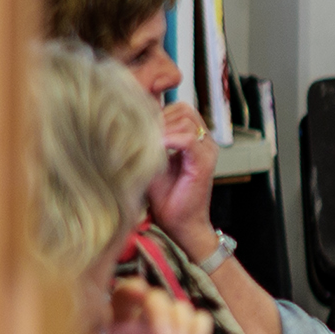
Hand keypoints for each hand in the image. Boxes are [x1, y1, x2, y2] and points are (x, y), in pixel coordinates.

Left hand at [91, 280, 211, 333]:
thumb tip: (81, 311)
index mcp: (123, 325)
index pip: (126, 293)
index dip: (133, 289)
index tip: (137, 297)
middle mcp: (148, 324)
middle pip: (158, 296)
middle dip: (162, 311)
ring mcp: (174, 331)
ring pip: (182, 306)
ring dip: (181, 324)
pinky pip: (202, 320)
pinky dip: (198, 330)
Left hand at [148, 100, 219, 249]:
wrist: (180, 225)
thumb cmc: (165, 198)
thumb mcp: (151, 161)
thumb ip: (147, 140)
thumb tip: (127, 121)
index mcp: (195, 139)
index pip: (180, 108)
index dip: (159, 111)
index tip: (140, 126)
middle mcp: (205, 142)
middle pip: (184, 109)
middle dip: (160, 118)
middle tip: (144, 136)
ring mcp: (207, 151)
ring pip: (186, 120)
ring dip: (163, 129)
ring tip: (149, 146)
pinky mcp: (205, 163)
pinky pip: (188, 139)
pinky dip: (170, 140)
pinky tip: (157, 148)